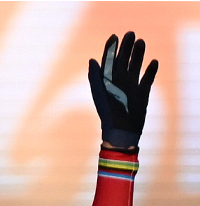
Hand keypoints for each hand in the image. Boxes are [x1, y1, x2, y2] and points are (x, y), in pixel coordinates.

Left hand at [87, 31, 156, 150]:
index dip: (110, 49)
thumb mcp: (100, 93)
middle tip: (131, 33)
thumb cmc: (108, 113)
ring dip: (138, 55)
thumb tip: (92, 60)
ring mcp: (131, 87)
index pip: (108, 61)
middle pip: (123, 61)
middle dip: (126, 47)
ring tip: (141, 41)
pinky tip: (154, 62)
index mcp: (106, 82)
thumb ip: (95, 77)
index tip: (114, 36)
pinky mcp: (142, 94)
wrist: (121, 131)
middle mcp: (118, 82)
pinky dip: (151, 71)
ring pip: (135, 67)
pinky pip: (147, 79)